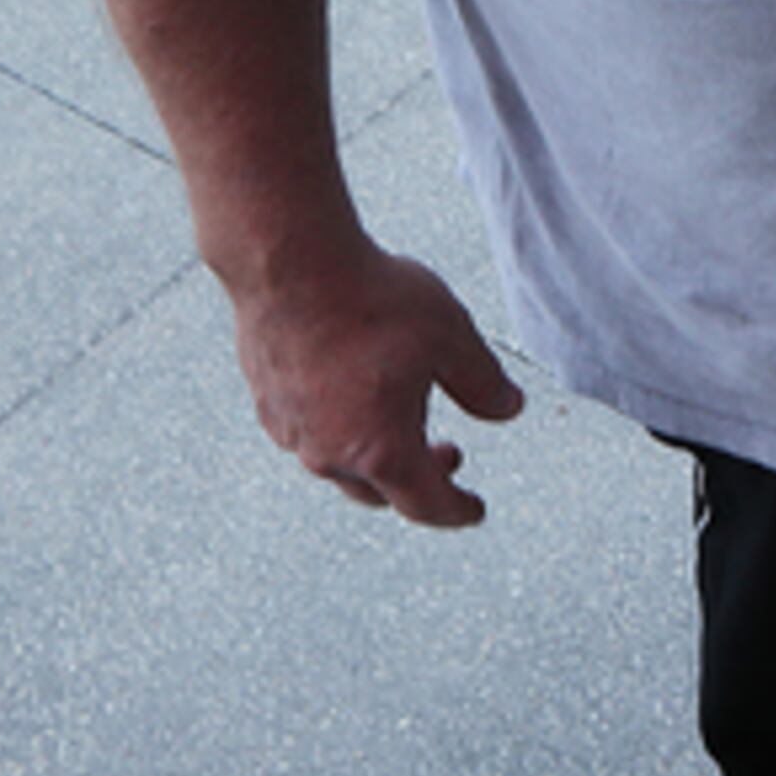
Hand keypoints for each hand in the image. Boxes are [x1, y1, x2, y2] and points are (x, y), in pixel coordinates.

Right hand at [225, 234, 525, 528]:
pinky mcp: (267, 404)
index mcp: (380, 450)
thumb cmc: (371, 301)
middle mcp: (329, 454)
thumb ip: (483, 383)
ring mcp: (291, 432)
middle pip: (381, 489)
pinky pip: (310, 434)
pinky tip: (354, 393)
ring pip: (341, 463)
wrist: (289, 265)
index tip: (474, 510)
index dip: (457, 510)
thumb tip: (509, 408)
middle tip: (449, 452)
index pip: (426, 504)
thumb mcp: (450, 338)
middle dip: (420, 479)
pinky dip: (340, 428)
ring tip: (404, 412)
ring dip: (377, 451)